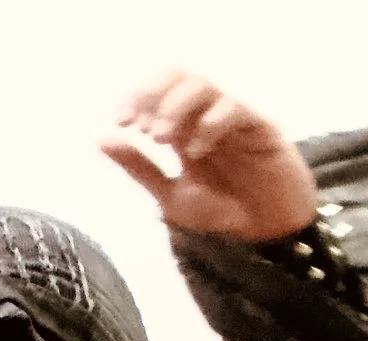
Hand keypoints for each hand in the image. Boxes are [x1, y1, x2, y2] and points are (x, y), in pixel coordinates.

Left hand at [101, 72, 317, 241]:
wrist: (266, 237)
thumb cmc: (222, 213)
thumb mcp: (170, 196)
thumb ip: (139, 168)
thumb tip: (101, 139)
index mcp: (183, 125)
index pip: (156, 90)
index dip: (135, 97)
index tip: (120, 122)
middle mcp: (206, 115)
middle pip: (178, 76)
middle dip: (153, 94)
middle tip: (142, 128)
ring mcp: (233, 118)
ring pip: (203, 85)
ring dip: (176, 106)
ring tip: (162, 138)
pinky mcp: (259, 127)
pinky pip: (233, 109)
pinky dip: (208, 124)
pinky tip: (194, 152)